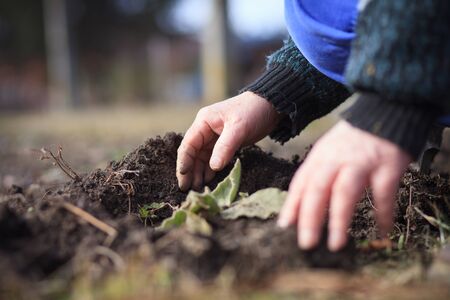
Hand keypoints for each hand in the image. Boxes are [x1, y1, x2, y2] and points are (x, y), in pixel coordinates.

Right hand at [177, 91, 279, 190]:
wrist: (270, 105)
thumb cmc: (253, 112)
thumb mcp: (239, 129)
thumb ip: (225, 147)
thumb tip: (213, 167)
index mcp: (203, 122)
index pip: (188, 144)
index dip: (184, 161)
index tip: (183, 177)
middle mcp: (205, 129)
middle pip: (192, 153)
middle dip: (189, 170)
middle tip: (186, 189)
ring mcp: (214, 137)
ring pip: (201, 158)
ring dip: (198, 172)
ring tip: (197, 189)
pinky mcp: (224, 144)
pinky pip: (213, 158)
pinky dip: (210, 169)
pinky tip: (209, 180)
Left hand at [277, 121, 411, 250]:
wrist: (384, 112)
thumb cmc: (351, 141)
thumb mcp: (327, 152)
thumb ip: (315, 176)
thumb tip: (299, 210)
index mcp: (319, 157)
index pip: (301, 183)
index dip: (292, 205)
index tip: (284, 228)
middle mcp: (336, 159)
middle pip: (318, 188)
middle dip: (310, 217)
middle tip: (306, 243)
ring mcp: (361, 162)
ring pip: (345, 191)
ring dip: (339, 219)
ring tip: (335, 244)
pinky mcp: (387, 165)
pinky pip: (382, 193)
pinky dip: (383, 212)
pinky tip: (381, 231)